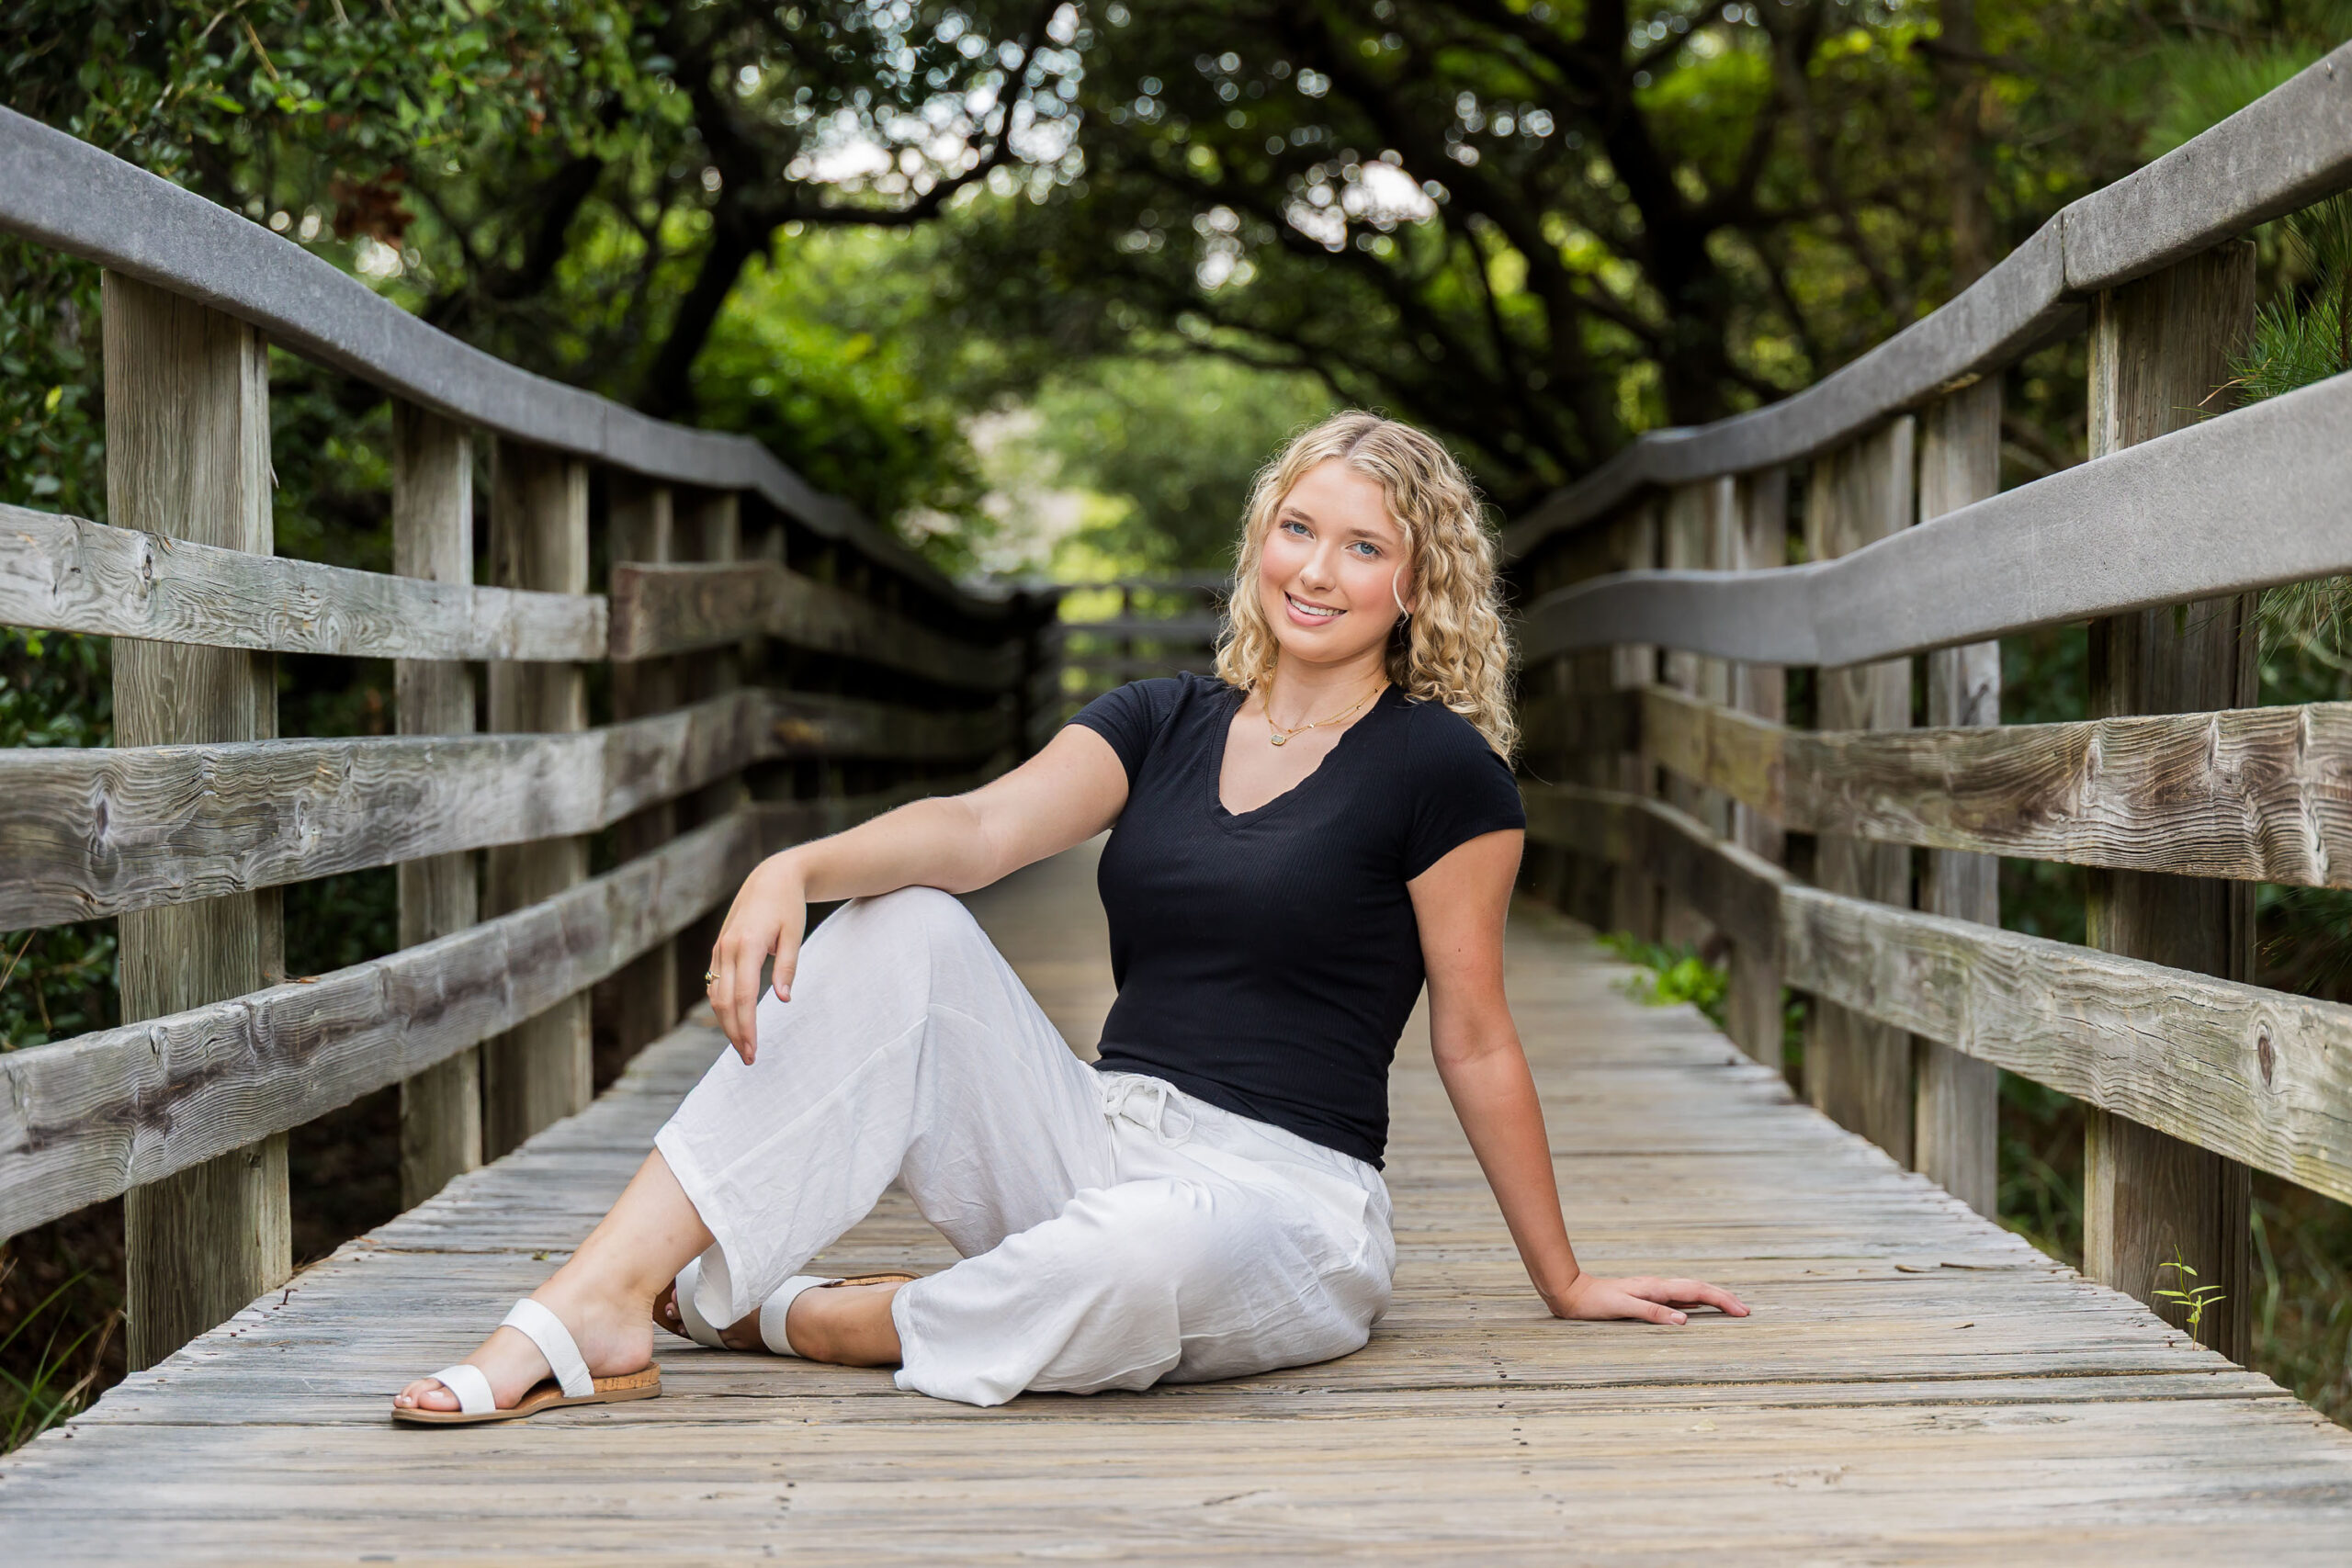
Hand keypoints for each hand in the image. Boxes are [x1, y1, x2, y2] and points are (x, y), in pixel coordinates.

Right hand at [706, 852, 810, 1064]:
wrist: (772, 878)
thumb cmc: (788, 907)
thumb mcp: (794, 935)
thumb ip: (788, 967)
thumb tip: (784, 1000)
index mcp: (746, 945)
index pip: (743, 997)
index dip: (746, 1027)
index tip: (753, 1051)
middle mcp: (727, 949)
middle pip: (725, 1003)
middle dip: (735, 1033)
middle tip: (749, 1059)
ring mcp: (720, 949)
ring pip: (716, 996)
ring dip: (726, 1023)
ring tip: (743, 1045)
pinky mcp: (719, 950)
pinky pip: (715, 985)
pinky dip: (722, 1006)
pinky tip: (734, 1021)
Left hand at [1544, 1272, 1749, 1325]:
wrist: (1572, 1291)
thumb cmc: (1594, 1302)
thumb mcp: (1622, 1307)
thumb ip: (1652, 1312)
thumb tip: (1684, 1320)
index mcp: (1656, 1287)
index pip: (1697, 1291)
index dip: (1722, 1301)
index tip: (1743, 1311)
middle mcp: (1658, 1286)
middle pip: (1699, 1288)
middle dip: (1724, 1298)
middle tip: (1747, 1311)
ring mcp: (1653, 1290)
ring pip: (1691, 1291)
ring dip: (1713, 1298)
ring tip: (1732, 1308)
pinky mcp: (1647, 1296)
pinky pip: (1679, 1297)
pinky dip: (1696, 1301)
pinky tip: (1700, 1308)